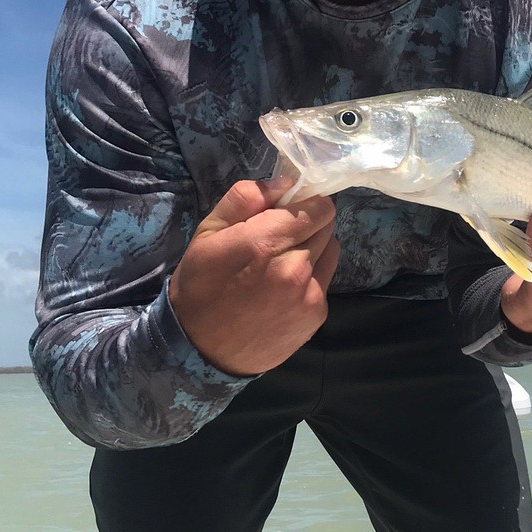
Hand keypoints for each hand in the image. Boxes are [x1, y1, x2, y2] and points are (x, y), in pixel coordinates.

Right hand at [168, 178, 339, 375]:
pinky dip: (312, 278)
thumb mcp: (208, 233)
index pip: (318, 207)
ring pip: (331, 251)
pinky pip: (325, 280)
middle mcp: (295, 267)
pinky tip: (284, 289)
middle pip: (327, 226)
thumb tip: (286, 181)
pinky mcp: (317, 314)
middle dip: (309, 224)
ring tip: (284, 262)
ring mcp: (310, 294)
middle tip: (282, 237)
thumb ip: (246, 199)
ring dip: (314, 249)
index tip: (292, 208)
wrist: (203, 349)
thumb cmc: (201, 285)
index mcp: (265, 242)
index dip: (308, 202)